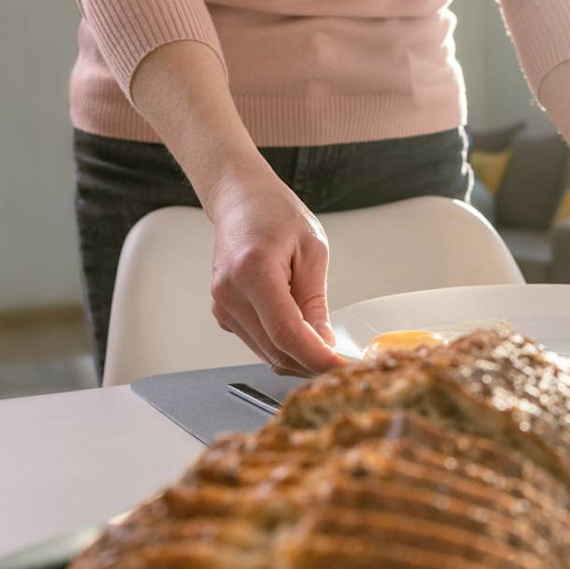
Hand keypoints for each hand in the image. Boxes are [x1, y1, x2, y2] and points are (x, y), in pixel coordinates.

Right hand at [207, 165, 346, 375]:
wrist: (241, 201)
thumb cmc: (275, 214)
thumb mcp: (312, 251)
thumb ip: (315, 303)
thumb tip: (324, 344)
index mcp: (253, 271)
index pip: (287, 334)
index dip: (317, 358)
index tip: (343, 367)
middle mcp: (230, 293)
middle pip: (276, 352)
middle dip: (314, 364)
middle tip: (346, 364)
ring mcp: (223, 306)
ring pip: (267, 355)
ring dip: (301, 360)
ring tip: (330, 349)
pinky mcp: (224, 314)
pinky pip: (260, 344)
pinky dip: (286, 349)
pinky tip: (305, 336)